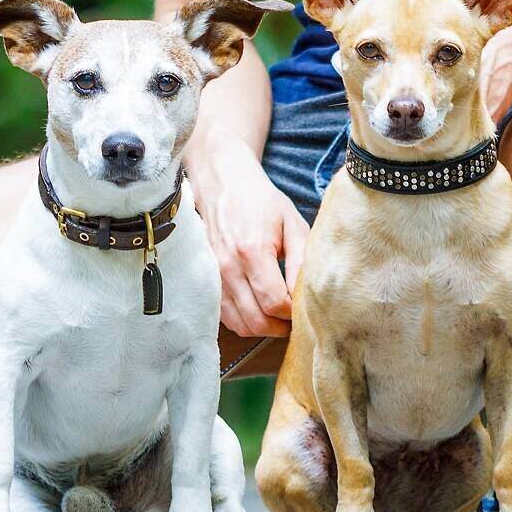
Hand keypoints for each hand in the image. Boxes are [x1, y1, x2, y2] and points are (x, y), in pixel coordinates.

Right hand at [189, 135, 306, 337]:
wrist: (222, 182)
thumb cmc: (260, 200)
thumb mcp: (291, 224)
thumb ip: (300, 262)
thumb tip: (305, 296)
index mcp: (252, 251)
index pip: (274, 303)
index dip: (292, 313)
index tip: (303, 308)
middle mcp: (227, 267)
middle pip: (256, 320)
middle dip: (279, 327)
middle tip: (295, 321)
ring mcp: (213, 275)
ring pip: (239, 324)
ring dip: (262, 328)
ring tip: (279, 318)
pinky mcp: (206, 279)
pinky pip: (226, 316)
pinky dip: (245, 320)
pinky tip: (259, 309)